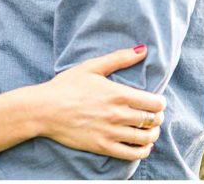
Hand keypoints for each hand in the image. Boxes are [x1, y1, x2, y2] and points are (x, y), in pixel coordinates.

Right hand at [34, 46, 164, 160]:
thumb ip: (118, 58)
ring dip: (153, 134)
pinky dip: (143, 150)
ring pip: (146, 138)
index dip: (160, 103)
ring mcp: (111, 132)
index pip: (153, 103)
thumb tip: (143, 50)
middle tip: (154, 114)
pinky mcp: (104, 146)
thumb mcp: (90, 67)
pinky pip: (134, 154)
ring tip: (149, 129)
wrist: (44, 108)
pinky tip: (142, 144)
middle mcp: (117, 115)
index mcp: (116, 94)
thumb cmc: (66, 85)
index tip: (157, 101)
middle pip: (152, 120)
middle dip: (158, 117)